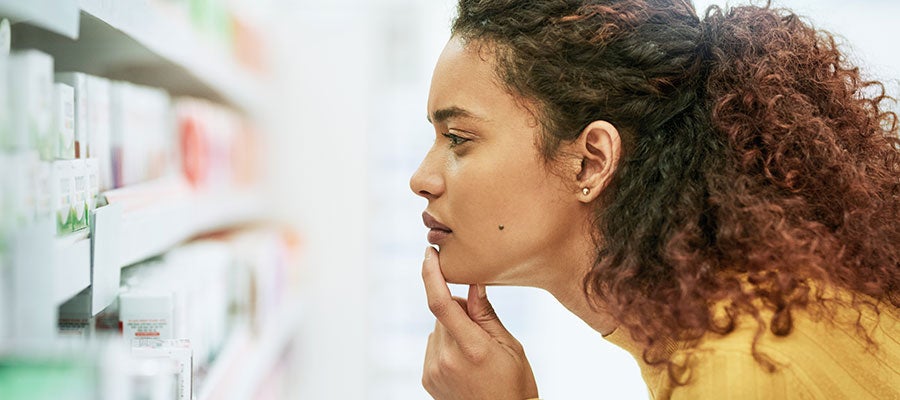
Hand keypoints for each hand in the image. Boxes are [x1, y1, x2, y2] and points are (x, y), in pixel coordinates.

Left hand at [421, 247, 538, 399]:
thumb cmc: (515, 384)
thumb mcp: (511, 346)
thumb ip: (486, 314)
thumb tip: (472, 283)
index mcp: (472, 348)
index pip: (442, 304)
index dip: (431, 275)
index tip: (429, 254)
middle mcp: (447, 359)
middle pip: (444, 313)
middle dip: (461, 310)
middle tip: (484, 330)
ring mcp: (434, 370)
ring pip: (438, 329)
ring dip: (453, 330)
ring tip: (476, 354)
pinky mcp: (427, 377)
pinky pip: (433, 346)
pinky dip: (446, 346)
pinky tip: (465, 364)